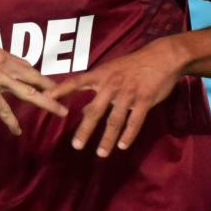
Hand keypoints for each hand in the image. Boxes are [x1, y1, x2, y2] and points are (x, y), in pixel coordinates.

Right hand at [0, 46, 67, 134]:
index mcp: (1, 55)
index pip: (26, 66)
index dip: (39, 76)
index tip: (50, 83)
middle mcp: (4, 64)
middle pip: (34, 77)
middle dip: (52, 87)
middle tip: (67, 96)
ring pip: (28, 92)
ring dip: (47, 103)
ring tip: (60, 112)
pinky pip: (3, 108)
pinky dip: (11, 120)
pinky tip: (18, 130)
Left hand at [48, 39, 183, 156]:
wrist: (163, 56)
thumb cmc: (134, 65)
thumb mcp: (112, 72)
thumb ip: (97, 90)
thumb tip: (83, 111)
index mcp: (102, 75)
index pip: (77, 82)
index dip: (61, 89)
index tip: (47, 97)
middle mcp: (112, 84)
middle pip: (96, 110)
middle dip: (85, 129)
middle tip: (76, 145)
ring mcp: (129, 93)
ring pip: (115, 120)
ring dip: (107, 139)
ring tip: (101, 154)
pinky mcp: (145, 99)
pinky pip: (135, 121)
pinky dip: (128, 135)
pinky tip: (122, 146)